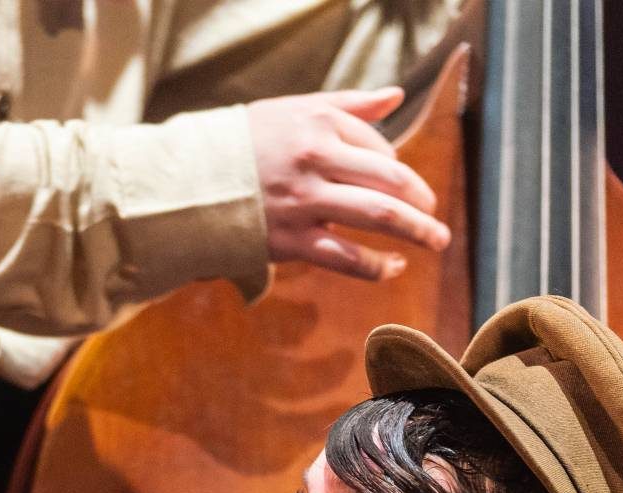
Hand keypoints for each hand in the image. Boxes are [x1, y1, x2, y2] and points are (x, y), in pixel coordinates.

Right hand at [246, 88, 450, 282]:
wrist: (187, 184)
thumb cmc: (245, 145)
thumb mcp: (294, 111)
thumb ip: (348, 104)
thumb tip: (395, 95)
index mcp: (319, 124)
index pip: (380, 147)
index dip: (397, 168)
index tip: (398, 185)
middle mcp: (316, 160)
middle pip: (390, 180)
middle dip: (422, 201)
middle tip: (436, 216)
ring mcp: (305, 202)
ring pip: (378, 216)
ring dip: (416, 231)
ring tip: (436, 241)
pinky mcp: (291, 240)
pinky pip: (347, 256)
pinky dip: (378, 266)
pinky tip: (393, 267)